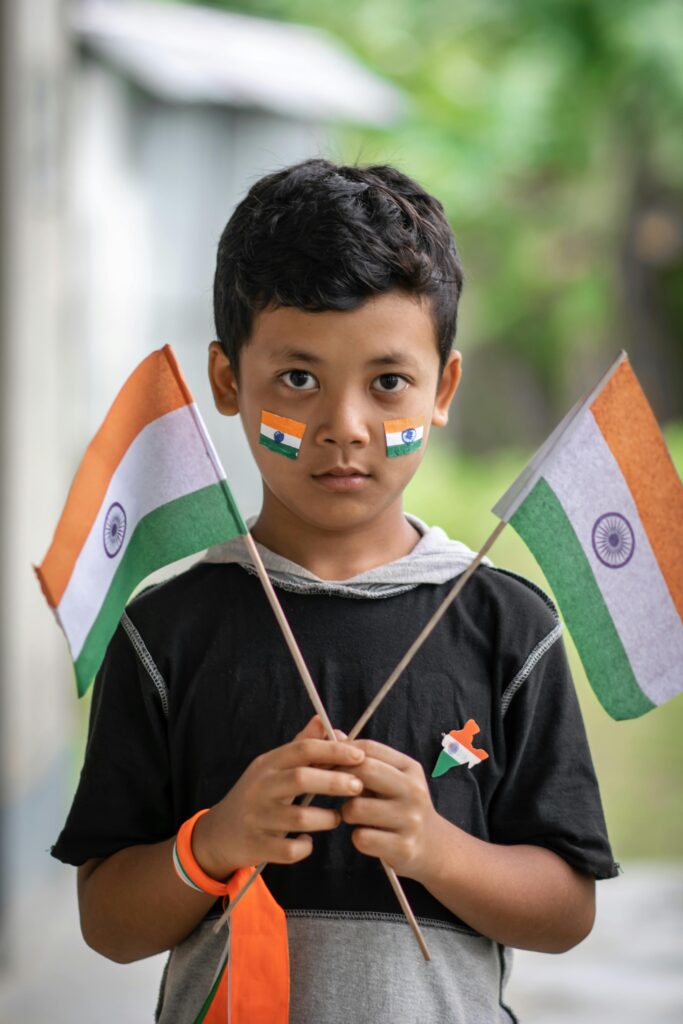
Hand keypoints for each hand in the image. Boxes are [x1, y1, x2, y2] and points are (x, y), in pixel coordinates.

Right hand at [192, 716, 364, 877]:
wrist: (219, 833)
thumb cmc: (257, 795)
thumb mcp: (273, 767)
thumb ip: (301, 746)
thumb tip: (325, 723)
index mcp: (267, 764)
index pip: (302, 749)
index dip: (333, 749)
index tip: (360, 754)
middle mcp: (260, 787)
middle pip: (301, 778)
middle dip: (334, 781)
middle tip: (358, 785)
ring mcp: (256, 817)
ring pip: (299, 817)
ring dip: (326, 818)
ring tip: (336, 817)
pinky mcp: (256, 845)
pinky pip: (289, 850)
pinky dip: (304, 846)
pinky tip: (308, 842)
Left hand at [340, 739, 440, 880]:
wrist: (433, 846)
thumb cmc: (400, 805)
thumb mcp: (392, 778)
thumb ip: (365, 759)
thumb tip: (335, 735)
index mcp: (410, 768)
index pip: (369, 748)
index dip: (340, 751)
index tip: (322, 760)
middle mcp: (413, 791)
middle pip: (364, 771)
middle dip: (339, 778)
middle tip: (330, 787)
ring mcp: (410, 820)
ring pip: (357, 808)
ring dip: (347, 811)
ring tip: (354, 814)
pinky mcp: (403, 847)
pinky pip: (362, 838)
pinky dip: (358, 837)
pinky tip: (366, 836)